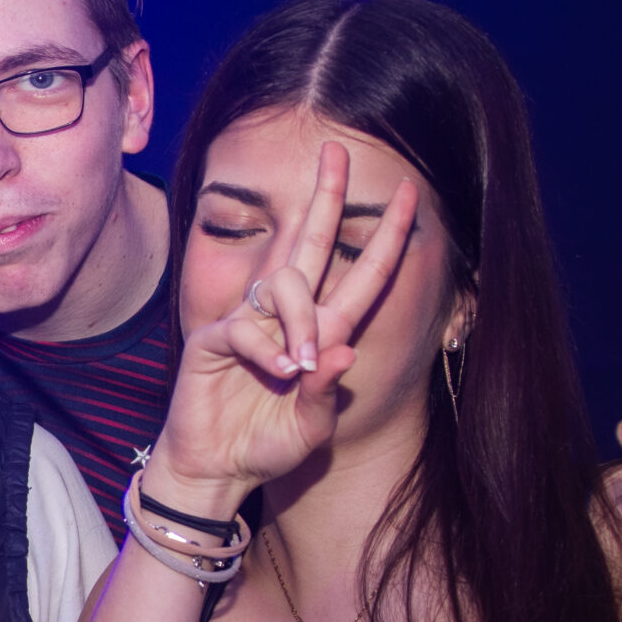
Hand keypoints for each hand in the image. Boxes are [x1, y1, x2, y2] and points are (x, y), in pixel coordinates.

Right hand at [148, 142, 419, 512]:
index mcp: (321, 333)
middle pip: (312, 243)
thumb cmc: (266, 446)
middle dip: (327, 197)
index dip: (383, 236)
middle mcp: (287, 318)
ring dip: (302, 319)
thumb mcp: (313, 427)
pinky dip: (268, 351)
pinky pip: (247, 327)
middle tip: (337, 153)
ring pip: (286, 284)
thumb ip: (329, 392)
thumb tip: (343, 350)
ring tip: (303, 366)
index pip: (359, 274)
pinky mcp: (216, 338)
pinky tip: (278, 375)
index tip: (405, 194)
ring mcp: (250, 323)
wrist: (215, 468)